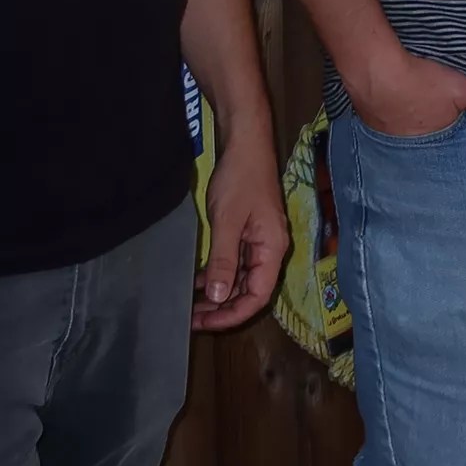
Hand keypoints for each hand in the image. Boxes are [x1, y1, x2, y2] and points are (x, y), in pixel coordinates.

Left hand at [193, 138, 285, 332]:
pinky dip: (219, 276)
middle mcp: (270, 249)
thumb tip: (220, 297)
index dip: (233, 314)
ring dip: (219, 294)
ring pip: (242, 279)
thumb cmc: (240, 178)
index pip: (258, 296)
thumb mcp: (227, 221)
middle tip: (192, 319)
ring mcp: (260, 241)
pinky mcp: (248, 232)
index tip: (206, 323)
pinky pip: (236, 264)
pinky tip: (199, 281)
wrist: (245, 143)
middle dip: (223, 308)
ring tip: (193, 305)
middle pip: (251, 291)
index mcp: (272, 249)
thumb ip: (224, 261)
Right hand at [348, 49, 465, 137]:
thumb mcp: (464, 90)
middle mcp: (412, 141)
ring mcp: (387, 131)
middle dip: (430, 122)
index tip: (453, 117)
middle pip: (426, 131)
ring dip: (408, 114)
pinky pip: (383, 117)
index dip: (453, 124)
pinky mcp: (368, 117)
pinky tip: (391, 93)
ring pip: (404, 125)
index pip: (450, 137)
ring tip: (411, 99)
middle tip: (430, 105)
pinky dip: (388, 107)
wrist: (374, 68)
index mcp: (436, 136)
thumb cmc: (420, 79)